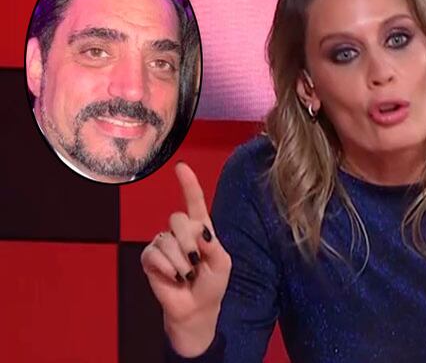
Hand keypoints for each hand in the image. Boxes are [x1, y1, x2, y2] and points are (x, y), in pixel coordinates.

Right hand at [140, 162, 231, 356]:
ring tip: (186, 275)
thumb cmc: (212, 284)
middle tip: (196, 263)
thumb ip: (214, 245)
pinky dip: (168, 269)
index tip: (181, 167)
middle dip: (189, 241)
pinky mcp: (150, 259)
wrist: (197, 309)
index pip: (194, 202)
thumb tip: (200, 231)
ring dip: (181, 262)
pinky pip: (155, 254)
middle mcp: (180, 233)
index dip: (188, 184)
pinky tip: (174, 278)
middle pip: (178, 218)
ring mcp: (163, 244)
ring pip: (167, 240)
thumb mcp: (223, 264)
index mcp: (201, 229)